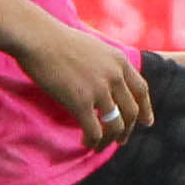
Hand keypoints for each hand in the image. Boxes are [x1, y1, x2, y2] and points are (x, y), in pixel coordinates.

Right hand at [18, 18, 151, 149]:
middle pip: (131, 111)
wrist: (37, 38)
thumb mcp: (93, 46)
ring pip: (115, 125)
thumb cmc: (56, 40)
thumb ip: (104, 63)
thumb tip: (104, 80)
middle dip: (128, 129)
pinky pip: (95, 130)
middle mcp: (114, 76)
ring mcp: (99, 89)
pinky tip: (86, 143)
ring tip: (100, 146)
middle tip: (121, 140)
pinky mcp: (81, 102)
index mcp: (119, 61)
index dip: (146, 108)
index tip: (146, 122)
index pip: (141, 90)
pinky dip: (93, 141)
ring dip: (110, 139)